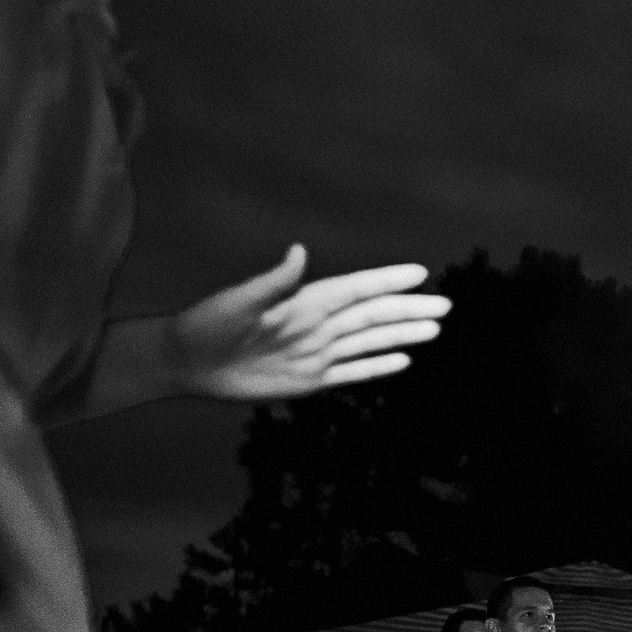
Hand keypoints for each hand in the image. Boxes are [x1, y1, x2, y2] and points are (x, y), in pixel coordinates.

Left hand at [169, 245, 449, 399]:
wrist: (186, 362)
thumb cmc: (205, 326)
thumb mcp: (237, 302)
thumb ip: (272, 281)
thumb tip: (299, 252)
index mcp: (304, 303)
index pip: (355, 290)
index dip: (387, 281)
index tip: (419, 272)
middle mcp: (317, 326)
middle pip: (372, 316)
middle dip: (408, 309)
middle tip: (445, 304)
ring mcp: (316, 353)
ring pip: (369, 341)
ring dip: (402, 334)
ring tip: (435, 328)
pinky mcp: (309, 380)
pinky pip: (351, 372)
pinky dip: (377, 366)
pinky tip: (403, 361)